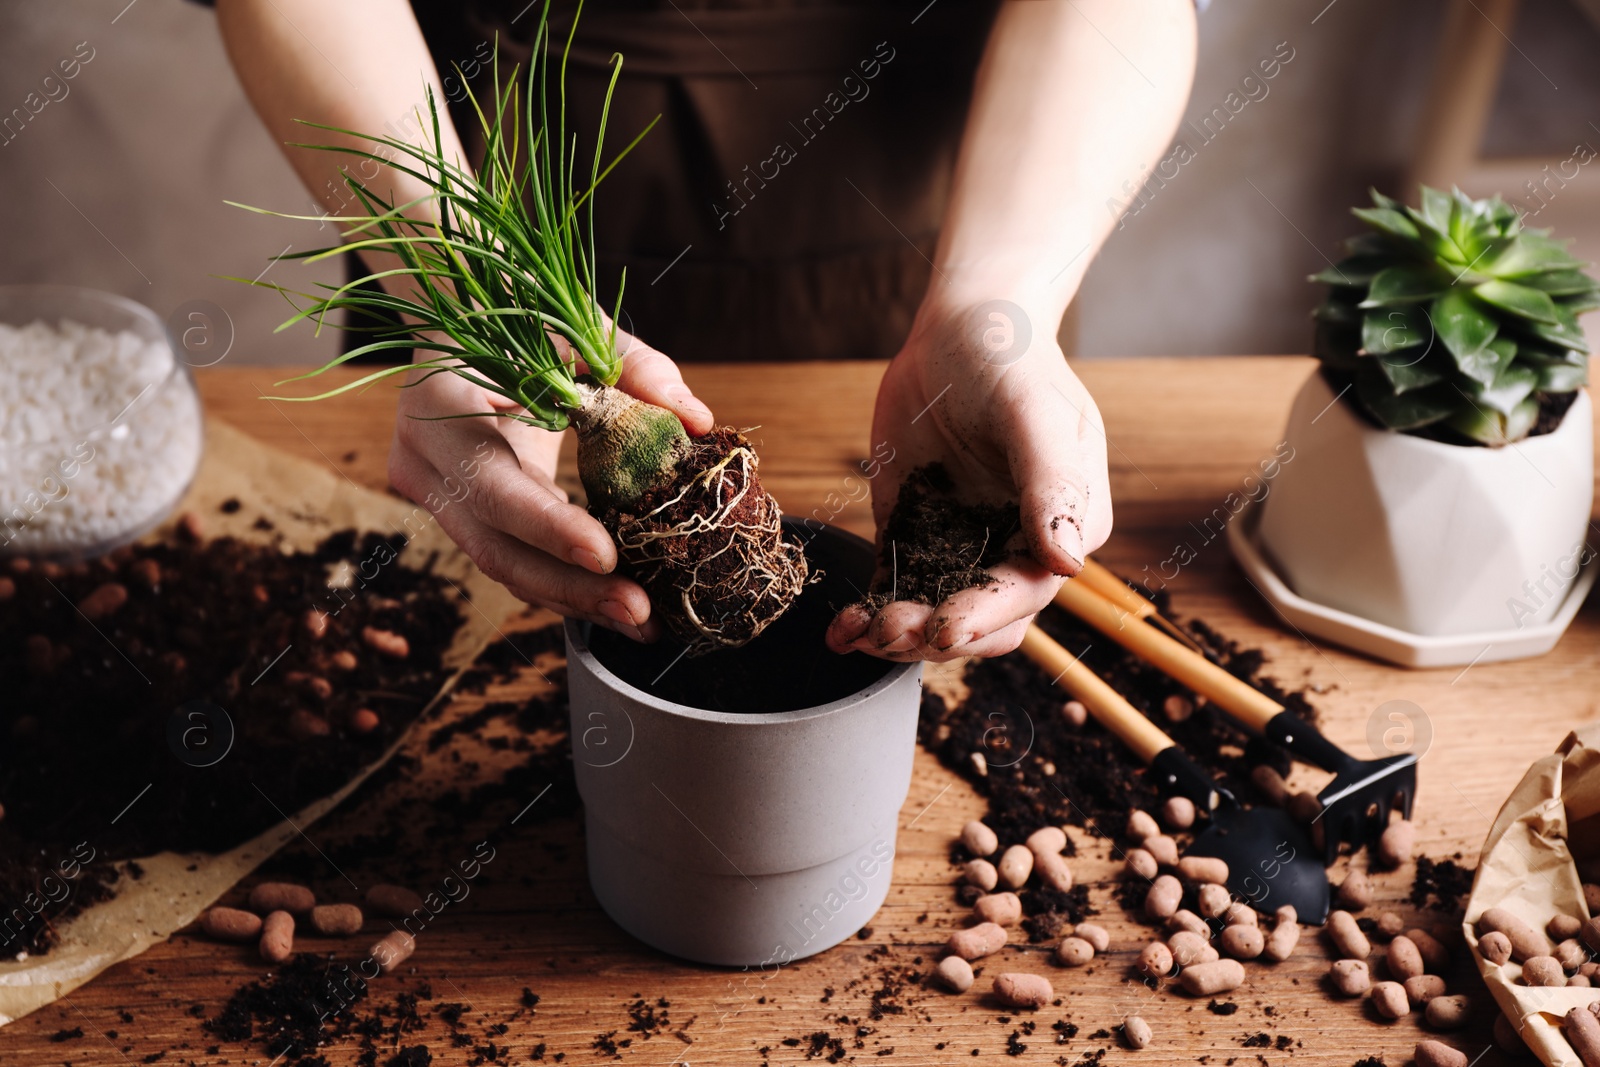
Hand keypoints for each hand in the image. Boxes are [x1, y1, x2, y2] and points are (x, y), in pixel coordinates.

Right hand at [387, 331, 713, 638]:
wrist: (458, 324)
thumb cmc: (520, 319)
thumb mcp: (577, 328)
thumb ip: (637, 367)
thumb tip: (697, 423)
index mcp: (437, 405)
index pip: (491, 482)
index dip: (546, 525)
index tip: (605, 554)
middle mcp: (422, 460)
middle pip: (493, 546)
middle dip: (570, 587)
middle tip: (639, 611)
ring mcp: (436, 496)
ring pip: (501, 567)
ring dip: (573, 600)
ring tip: (641, 620)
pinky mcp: (463, 517)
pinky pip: (511, 560)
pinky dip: (563, 584)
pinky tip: (614, 601)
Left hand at [825, 299, 1111, 661]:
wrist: (961, 327)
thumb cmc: (1010, 359)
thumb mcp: (1036, 414)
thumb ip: (1052, 485)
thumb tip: (1069, 561)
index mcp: (1062, 526)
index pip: (1027, 590)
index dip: (986, 616)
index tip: (944, 627)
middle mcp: (1017, 546)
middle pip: (982, 620)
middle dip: (935, 636)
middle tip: (888, 631)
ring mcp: (964, 544)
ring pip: (935, 614)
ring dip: (899, 635)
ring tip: (856, 633)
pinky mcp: (917, 534)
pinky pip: (895, 586)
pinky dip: (870, 613)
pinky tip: (841, 629)